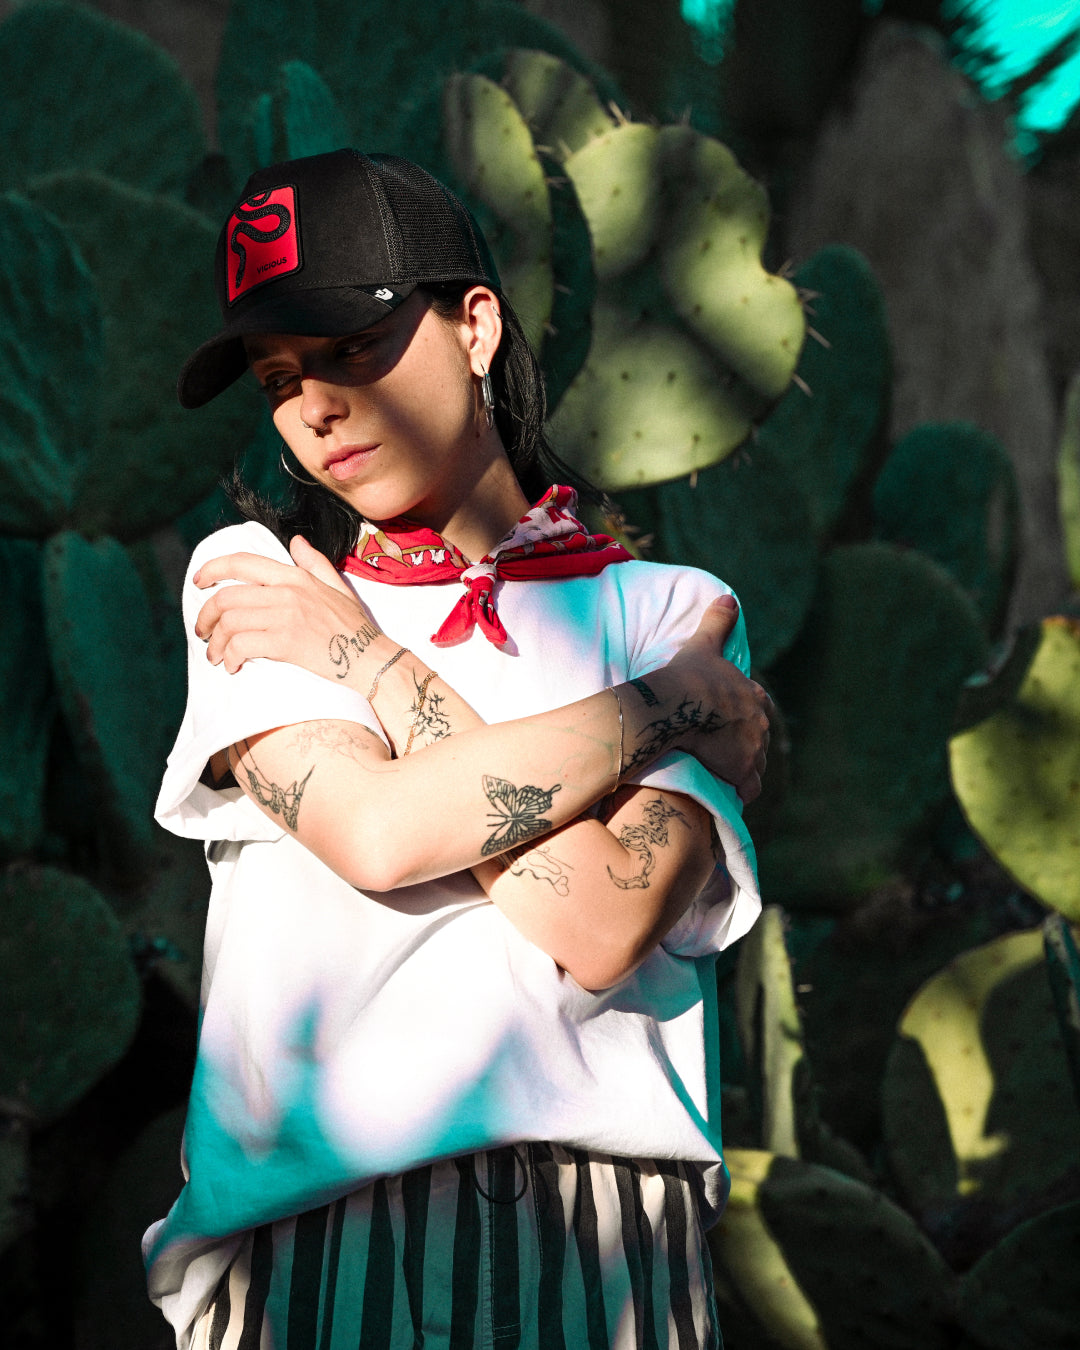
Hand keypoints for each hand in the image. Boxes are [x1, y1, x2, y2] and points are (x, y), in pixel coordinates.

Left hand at [193, 535, 397, 684]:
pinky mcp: (285, 643)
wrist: (370, 658)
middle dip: (206, 616)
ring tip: (216, 655)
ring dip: (215, 642)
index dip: (212, 569)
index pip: (241, 563)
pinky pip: (241, 646)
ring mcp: (285, 616)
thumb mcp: (337, 586)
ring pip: (230, 623)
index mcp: (295, 576)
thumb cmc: (355, 626)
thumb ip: (314, 562)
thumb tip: (296, 541)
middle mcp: (287, 592)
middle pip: (226, 597)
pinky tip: (233, 666)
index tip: (198, 582)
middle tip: (203, 632)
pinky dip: (230, 657)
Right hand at [660, 596, 772, 802]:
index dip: (744, 713)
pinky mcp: (743, 772)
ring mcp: (754, 750)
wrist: (676, 707)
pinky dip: (743, 790)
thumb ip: (718, 622)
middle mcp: (760, 723)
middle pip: (757, 737)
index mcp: (754, 695)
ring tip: (724, 770)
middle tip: (722, 747)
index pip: (758, 706)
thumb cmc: (688, 676)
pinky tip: (733, 792)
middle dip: (745, 742)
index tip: (728, 719)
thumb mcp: (704, 644)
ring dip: (744, 766)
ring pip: (756, 762)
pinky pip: (750, 787)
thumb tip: (729, 597)